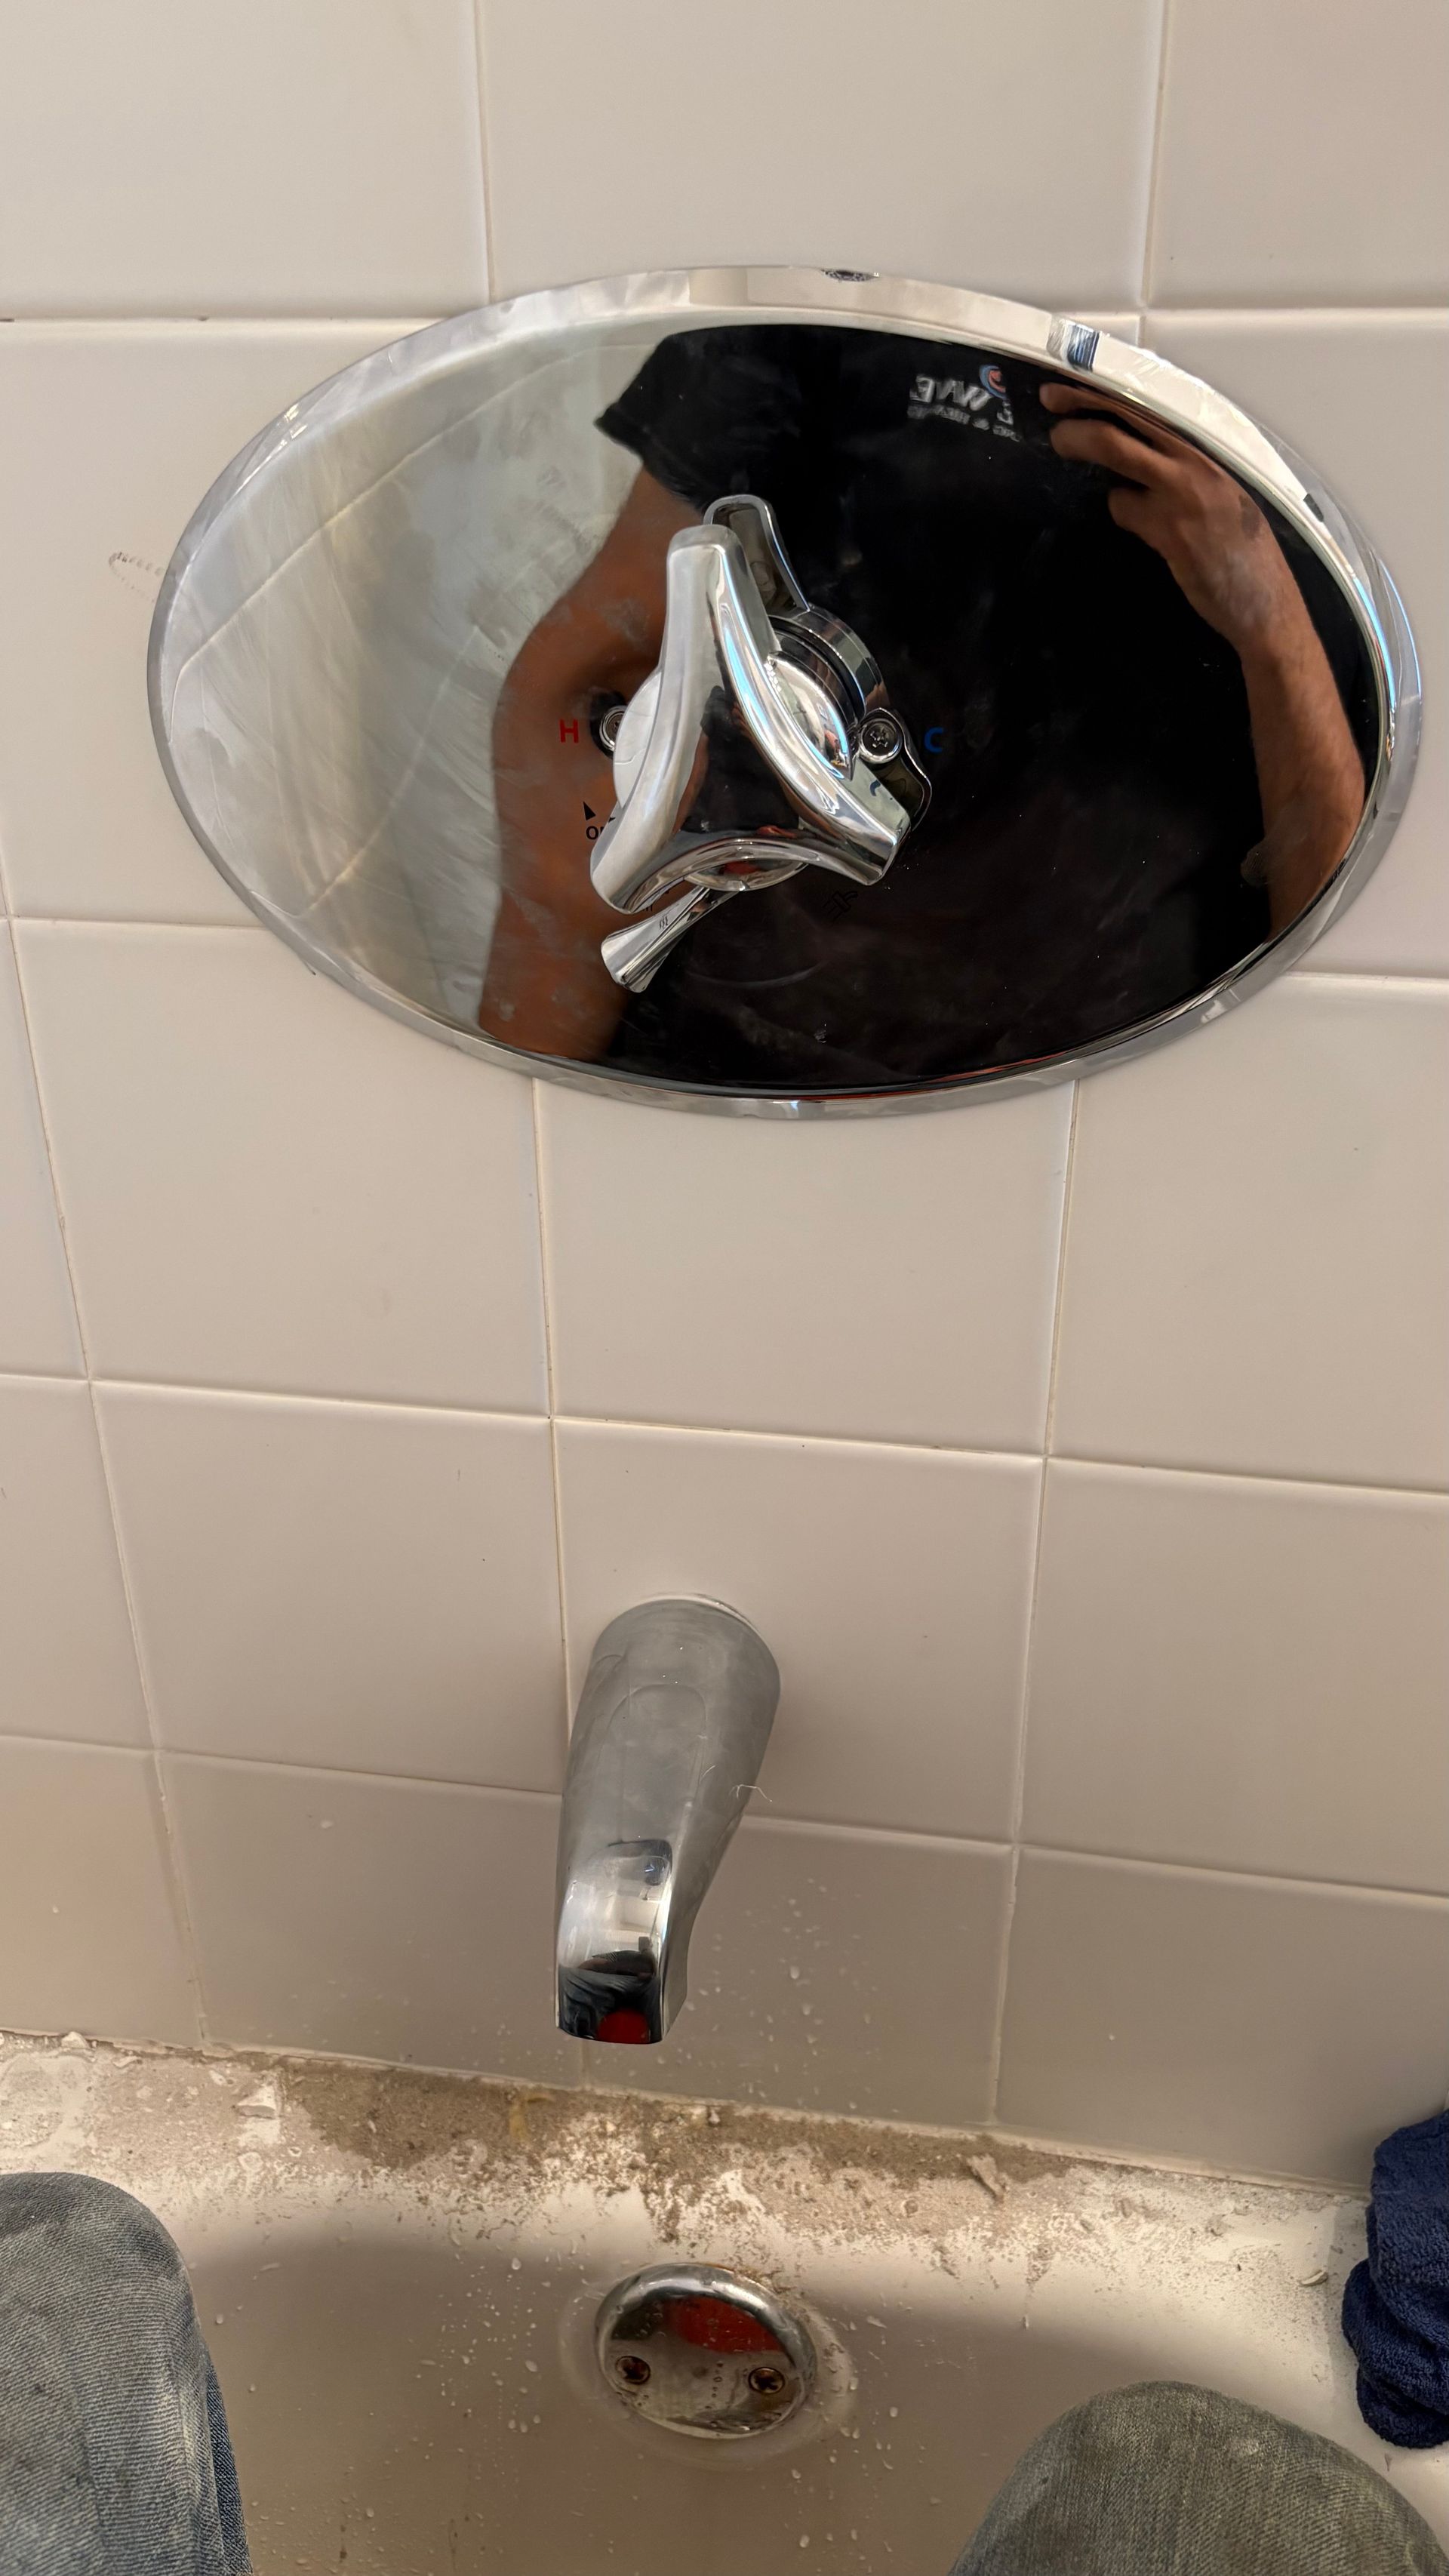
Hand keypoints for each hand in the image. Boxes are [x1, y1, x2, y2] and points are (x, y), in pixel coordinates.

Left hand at [1040, 381, 1302, 663]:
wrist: (1262, 599)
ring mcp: (1182, 490)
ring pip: (1116, 449)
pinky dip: (1120, 510)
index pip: (1156, 403)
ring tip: (1063, 445)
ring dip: (1082, 444)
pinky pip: (1123, 507)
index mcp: (1212, 446)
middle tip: (1050, 400)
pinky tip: (1136, 521)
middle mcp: (1197, 458)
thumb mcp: (1220, 492)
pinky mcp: (1168, 527)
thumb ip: (1184, 468)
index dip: (1113, 387)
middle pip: (1128, 415)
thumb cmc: (1243, 548)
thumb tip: (1140, 451)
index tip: (1079, 379)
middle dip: (1082, 403)